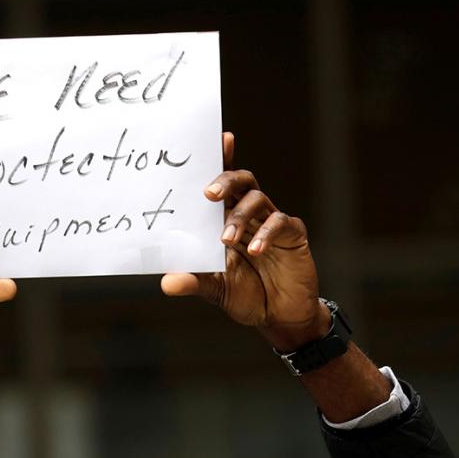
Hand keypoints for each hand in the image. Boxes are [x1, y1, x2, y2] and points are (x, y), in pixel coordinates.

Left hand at [160, 132, 329, 350]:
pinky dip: (266, 233)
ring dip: (239, 216)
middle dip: (225, 180)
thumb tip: (166, 283)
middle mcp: (250, 215)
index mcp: (227, 220)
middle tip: (208, 194)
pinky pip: (280, 222)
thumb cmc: (247, 296)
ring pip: (257, 199)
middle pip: (241, 181)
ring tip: (225, 239)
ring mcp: (272, 222)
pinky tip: (255, 249)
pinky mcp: (293, 235)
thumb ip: (194, 282)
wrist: (280, 317)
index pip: (221, 186)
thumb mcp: (216, 290)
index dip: (219, 160)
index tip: (214, 140)